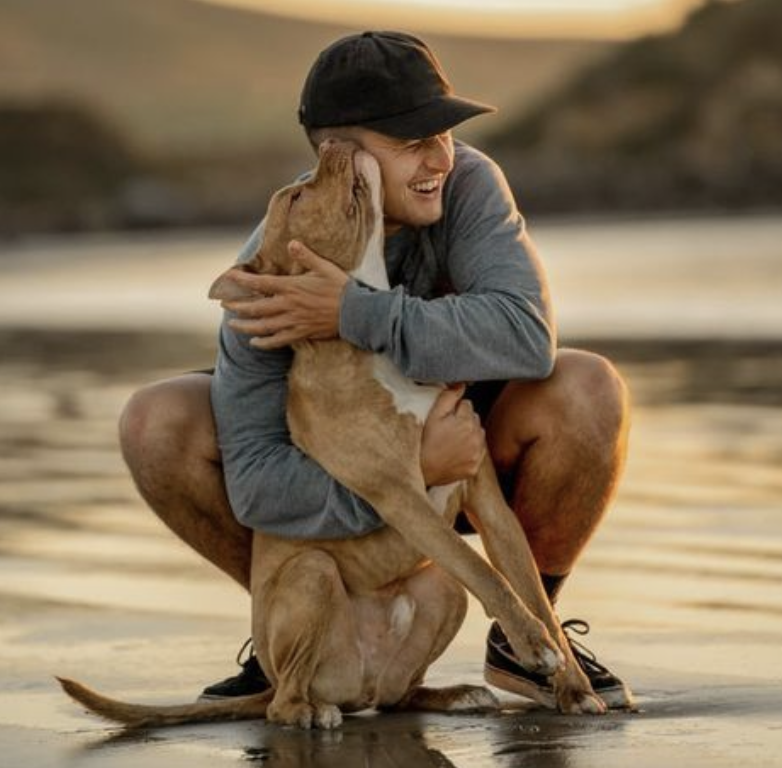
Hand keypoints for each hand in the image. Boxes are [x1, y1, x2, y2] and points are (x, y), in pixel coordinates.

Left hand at [221, 241, 349, 348]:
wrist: (355, 312)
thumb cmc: (341, 288)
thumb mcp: (324, 267)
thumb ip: (306, 256)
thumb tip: (292, 243)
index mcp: (291, 287)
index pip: (260, 283)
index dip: (242, 280)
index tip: (228, 277)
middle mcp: (288, 305)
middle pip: (255, 308)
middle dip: (237, 307)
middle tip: (224, 305)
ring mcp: (293, 321)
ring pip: (262, 326)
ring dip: (245, 326)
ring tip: (233, 325)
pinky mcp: (300, 333)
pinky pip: (277, 341)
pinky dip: (264, 343)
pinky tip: (254, 343)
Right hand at [421, 384, 485, 486]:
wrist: (420, 470)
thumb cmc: (424, 441)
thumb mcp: (433, 415)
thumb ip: (448, 397)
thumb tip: (460, 385)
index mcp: (466, 421)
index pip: (466, 404)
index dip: (454, 409)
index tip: (444, 418)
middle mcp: (476, 437)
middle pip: (474, 419)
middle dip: (463, 420)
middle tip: (446, 429)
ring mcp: (476, 454)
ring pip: (478, 434)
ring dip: (469, 434)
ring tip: (451, 441)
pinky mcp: (474, 467)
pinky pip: (478, 452)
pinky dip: (471, 450)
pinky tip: (456, 452)